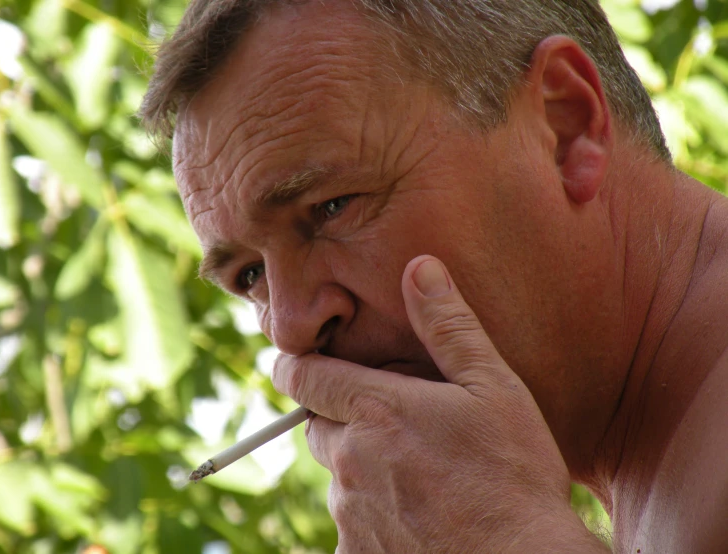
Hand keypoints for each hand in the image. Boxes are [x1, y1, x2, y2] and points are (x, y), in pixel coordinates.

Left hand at [273, 256, 606, 552]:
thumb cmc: (515, 473)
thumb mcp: (494, 386)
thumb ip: (448, 325)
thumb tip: (420, 267)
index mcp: (376, 410)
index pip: (302, 377)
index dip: (296, 367)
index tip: (299, 364)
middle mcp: (350, 460)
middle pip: (318, 427)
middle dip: (341, 418)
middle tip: (391, 423)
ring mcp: (350, 513)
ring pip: (338, 476)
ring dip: (363, 468)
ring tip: (419, 474)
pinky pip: (350, 524)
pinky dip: (373, 513)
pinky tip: (419, 515)